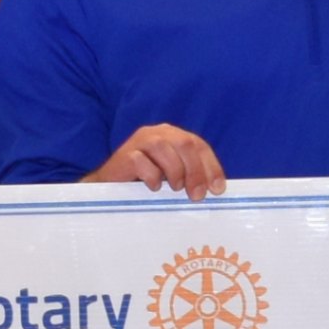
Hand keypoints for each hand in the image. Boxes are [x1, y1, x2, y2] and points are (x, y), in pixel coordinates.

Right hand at [92, 123, 226, 198]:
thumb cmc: (145, 183)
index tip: (218, 190)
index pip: (199, 145)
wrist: (110, 187)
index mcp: (174, 135)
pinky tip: (154, 188)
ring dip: (175, 171)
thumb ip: (191, 176)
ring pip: (163, 148)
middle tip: (197, 195)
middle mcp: (158, 133)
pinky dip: (151, 176)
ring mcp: (139, 142)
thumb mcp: (173, 177)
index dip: (211, 167)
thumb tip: (216, 190)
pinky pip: (141, 161)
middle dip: (195, 171)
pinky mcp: (124, 154)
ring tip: (175, 189)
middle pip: (185, 143)